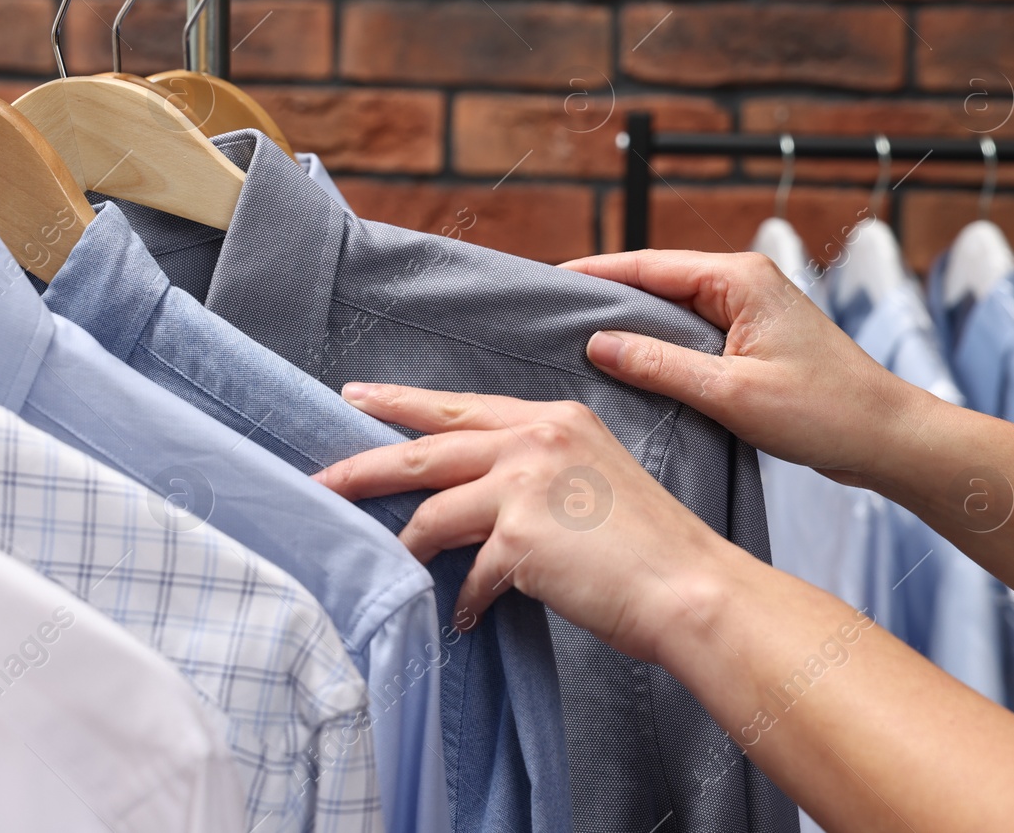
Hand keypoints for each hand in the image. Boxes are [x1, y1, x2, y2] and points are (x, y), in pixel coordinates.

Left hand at [313, 383, 745, 666]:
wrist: (692, 587)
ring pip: (432, 509)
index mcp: (556, 419)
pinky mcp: (519, 536)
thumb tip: (474, 496)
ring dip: (407, 544)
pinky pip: (467, 571)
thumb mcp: (593, 478)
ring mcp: (525, 483)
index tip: (360, 397)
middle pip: (426, 446)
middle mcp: (537, 439)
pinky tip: (463, 617)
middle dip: (365, 463)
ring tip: (391, 566)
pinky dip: (463, 598)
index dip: (405, 402)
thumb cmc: (650, 546)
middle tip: (321, 476)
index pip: (462, 406)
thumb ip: (535, 471)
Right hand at [561, 250, 931, 484]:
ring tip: (576, 341)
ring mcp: (750, 310)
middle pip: (656, 282)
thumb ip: (658, 365)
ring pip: (672, 310)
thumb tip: (597, 343)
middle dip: (605, 298)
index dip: (593, 274)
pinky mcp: (753, 340)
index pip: (647, 265)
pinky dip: (659, 346)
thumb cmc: (824, 413)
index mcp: (739, 278)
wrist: (888, 439)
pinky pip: (692, 333)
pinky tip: (630, 366)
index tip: (545, 285)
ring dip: (632, 325)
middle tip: (549, 317)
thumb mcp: (730, 393)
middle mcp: (743, 282)